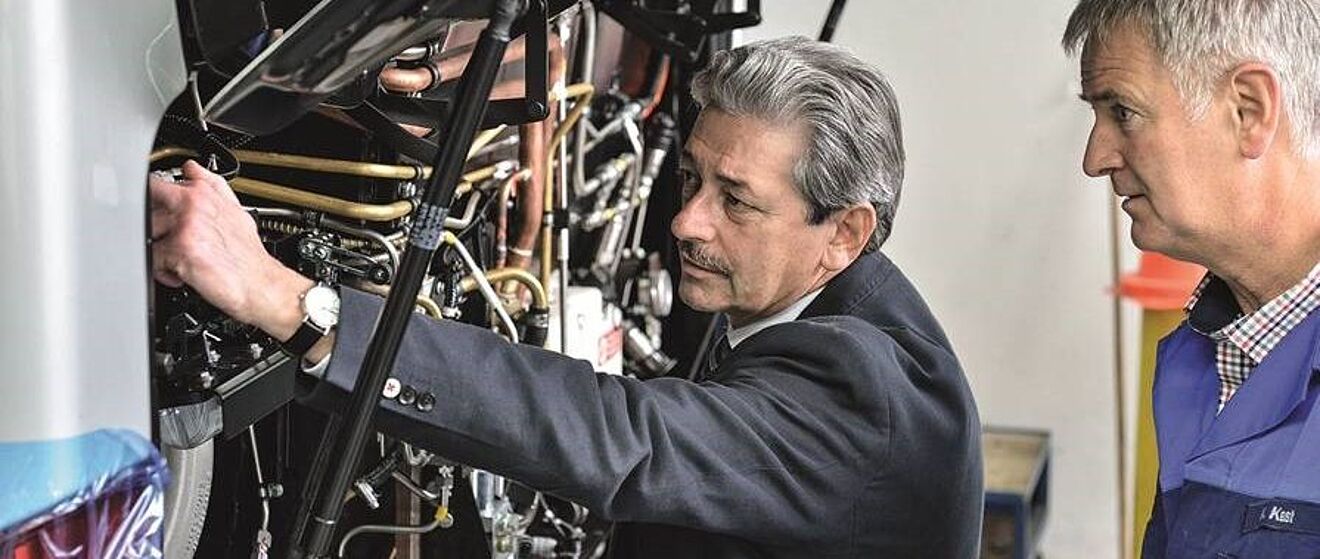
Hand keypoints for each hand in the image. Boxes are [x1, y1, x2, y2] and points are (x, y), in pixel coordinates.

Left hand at [149, 160, 311, 340]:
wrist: (261, 285)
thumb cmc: (248, 255)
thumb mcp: (235, 211)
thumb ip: (211, 185)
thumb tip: (192, 167)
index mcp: (203, 192)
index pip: (158, 182)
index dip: (152, 200)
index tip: (156, 211)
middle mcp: (193, 204)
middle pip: (145, 208)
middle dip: (152, 226)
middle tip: (168, 241)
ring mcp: (186, 225)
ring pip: (146, 232)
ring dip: (157, 249)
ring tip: (176, 258)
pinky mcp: (179, 249)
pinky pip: (152, 258)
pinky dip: (162, 270)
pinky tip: (179, 273)